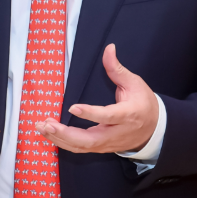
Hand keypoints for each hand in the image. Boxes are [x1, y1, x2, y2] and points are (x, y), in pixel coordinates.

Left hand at [36, 44, 158, 153]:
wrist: (155, 129)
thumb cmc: (144, 104)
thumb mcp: (135, 83)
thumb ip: (117, 68)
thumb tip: (108, 48)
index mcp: (127, 115)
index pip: (108, 116)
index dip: (91, 114)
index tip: (73, 107)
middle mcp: (117, 132)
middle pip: (90, 140)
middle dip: (66, 133)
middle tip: (47, 123)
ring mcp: (108, 143)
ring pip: (82, 147)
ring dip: (60, 139)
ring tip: (41, 127)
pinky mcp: (102, 148)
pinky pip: (81, 149)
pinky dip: (63, 143)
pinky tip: (49, 134)